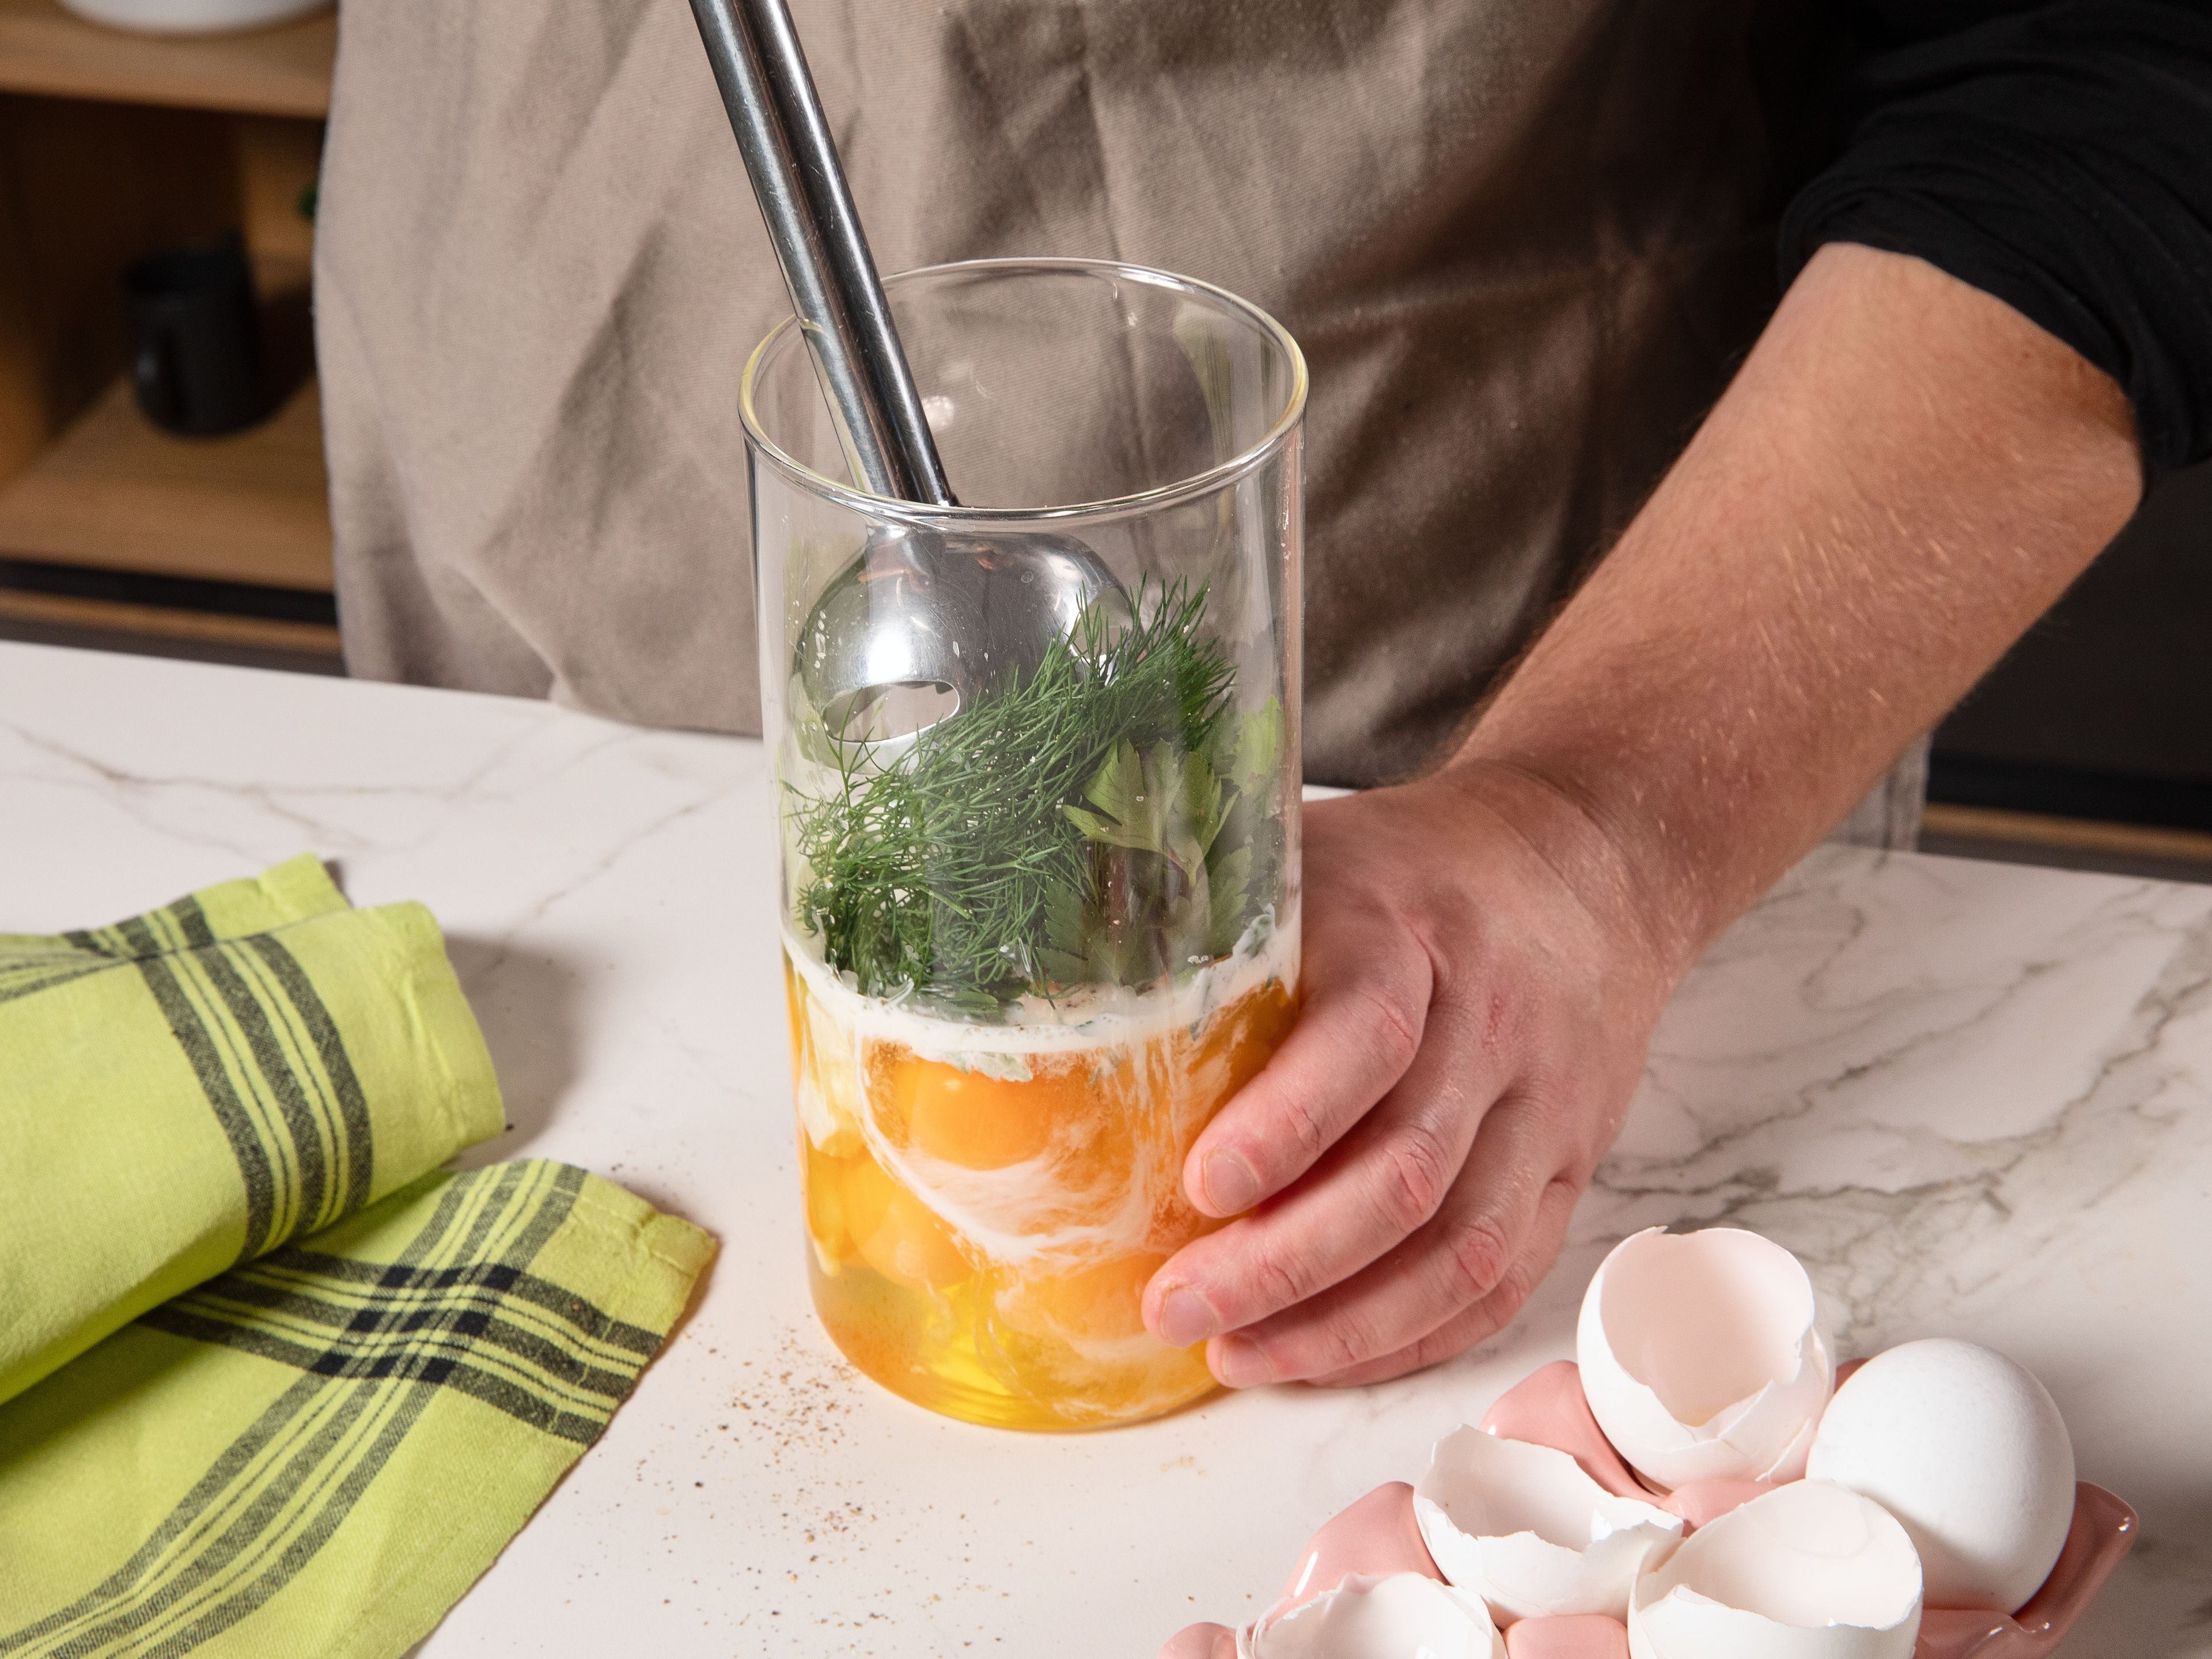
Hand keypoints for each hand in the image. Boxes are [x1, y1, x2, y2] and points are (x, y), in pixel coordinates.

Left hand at [1141, 761, 1678, 1386]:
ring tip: (1235, 1356)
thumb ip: (1206, 912)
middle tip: (1176, 1307)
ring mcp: (1545, 1105)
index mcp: (1411, 931)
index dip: (1285, 1124)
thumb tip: (1052, 981)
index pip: (1364, 1037)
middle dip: (1285, 1261)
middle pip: (1407, 1170)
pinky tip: (1328, 1356)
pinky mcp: (1571, 1165)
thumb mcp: (1309, 852)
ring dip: (1345, 1324)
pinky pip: (1504, 1277)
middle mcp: (1492, 1023)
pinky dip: (1416, 1336)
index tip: (1200, 1186)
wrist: (1583, 862)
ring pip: (1463, 1248)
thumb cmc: (1407, 872)